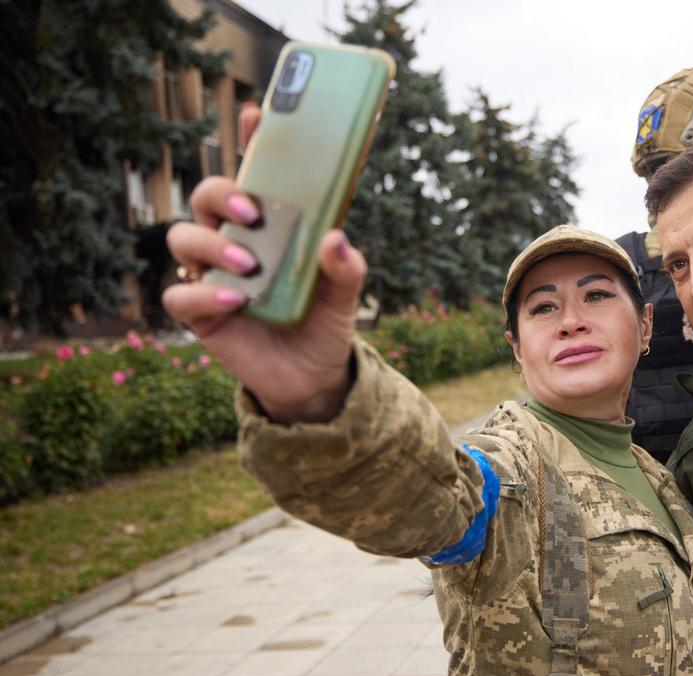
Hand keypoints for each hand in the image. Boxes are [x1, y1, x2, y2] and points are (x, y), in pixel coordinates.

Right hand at [162, 103, 365, 423]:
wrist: (313, 377)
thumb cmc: (324, 322)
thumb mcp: (346, 294)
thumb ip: (346, 267)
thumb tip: (336, 238)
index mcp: (270, 225)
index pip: (255, 173)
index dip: (251, 140)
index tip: (256, 113)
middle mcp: (234, 240)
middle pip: (206, 196)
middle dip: (222, 193)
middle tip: (252, 211)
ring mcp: (211, 273)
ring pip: (182, 238)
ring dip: (211, 244)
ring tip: (249, 265)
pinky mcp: (200, 312)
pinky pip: (179, 294)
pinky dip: (203, 293)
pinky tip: (236, 300)